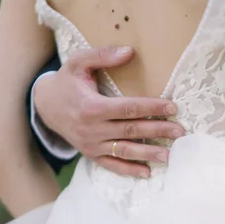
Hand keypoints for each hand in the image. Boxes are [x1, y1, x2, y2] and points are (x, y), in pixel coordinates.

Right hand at [33, 46, 185, 177]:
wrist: (44, 106)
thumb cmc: (66, 82)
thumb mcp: (78, 62)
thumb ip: (102, 55)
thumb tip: (129, 51)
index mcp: (91, 107)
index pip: (128, 108)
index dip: (151, 108)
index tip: (172, 107)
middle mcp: (91, 129)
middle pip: (130, 130)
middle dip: (157, 130)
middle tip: (180, 131)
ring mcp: (91, 144)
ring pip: (124, 150)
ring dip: (147, 153)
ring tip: (169, 154)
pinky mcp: (90, 154)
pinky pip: (112, 165)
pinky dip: (129, 170)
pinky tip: (147, 172)